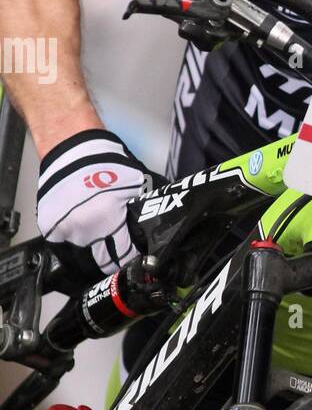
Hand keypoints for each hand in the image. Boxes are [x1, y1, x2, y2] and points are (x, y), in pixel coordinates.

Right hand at [37, 130, 150, 281]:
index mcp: (108, 221)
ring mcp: (64, 230)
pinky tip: (82, 231)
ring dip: (92, 251)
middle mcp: (84, 230)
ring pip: (83, 256)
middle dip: (114, 260)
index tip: (137, 259)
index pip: (125, 258)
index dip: (133, 260)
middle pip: (104, 263)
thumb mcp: (136, 185)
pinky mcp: (49, 226)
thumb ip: (146, 209)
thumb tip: (164, 227)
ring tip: (101, 240)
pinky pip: (64, 245)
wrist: (71, 146)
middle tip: (120, 253)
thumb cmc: (104, 161)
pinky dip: (74, 241)